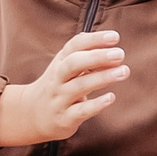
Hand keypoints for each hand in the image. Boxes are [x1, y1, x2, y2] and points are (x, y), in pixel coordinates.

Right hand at [0, 30, 125, 146]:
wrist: (33, 115)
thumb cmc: (59, 86)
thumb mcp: (66, 67)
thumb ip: (87, 55)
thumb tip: (110, 41)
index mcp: (60, 62)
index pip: (74, 46)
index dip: (94, 40)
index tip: (115, 37)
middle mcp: (58, 79)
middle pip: (73, 64)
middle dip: (96, 57)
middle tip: (119, 54)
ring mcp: (60, 99)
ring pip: (79, 86)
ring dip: (102, 77)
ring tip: (123, 71)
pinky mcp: (65, 118)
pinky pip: (80, 110)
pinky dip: (96, 104)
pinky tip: (111, 97)